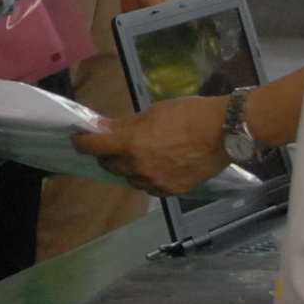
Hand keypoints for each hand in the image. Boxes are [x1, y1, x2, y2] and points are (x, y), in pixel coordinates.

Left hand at [79, 97, 230, 194]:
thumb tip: (105, 129)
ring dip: (128, 168)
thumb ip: (126, 125)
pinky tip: (157, 166)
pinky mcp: (171, 191)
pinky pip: (150, 188)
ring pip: (129, 179)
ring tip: (141, 155)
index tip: (79, 139)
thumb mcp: (152, 112)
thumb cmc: (188, 114)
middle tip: (113, 145)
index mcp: (131, 144)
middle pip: (109, 165)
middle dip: (107, 154)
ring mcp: (155, 182)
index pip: (94, 147)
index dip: (82, 143)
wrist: (223, 132)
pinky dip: (148, 178)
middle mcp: (138, 167)